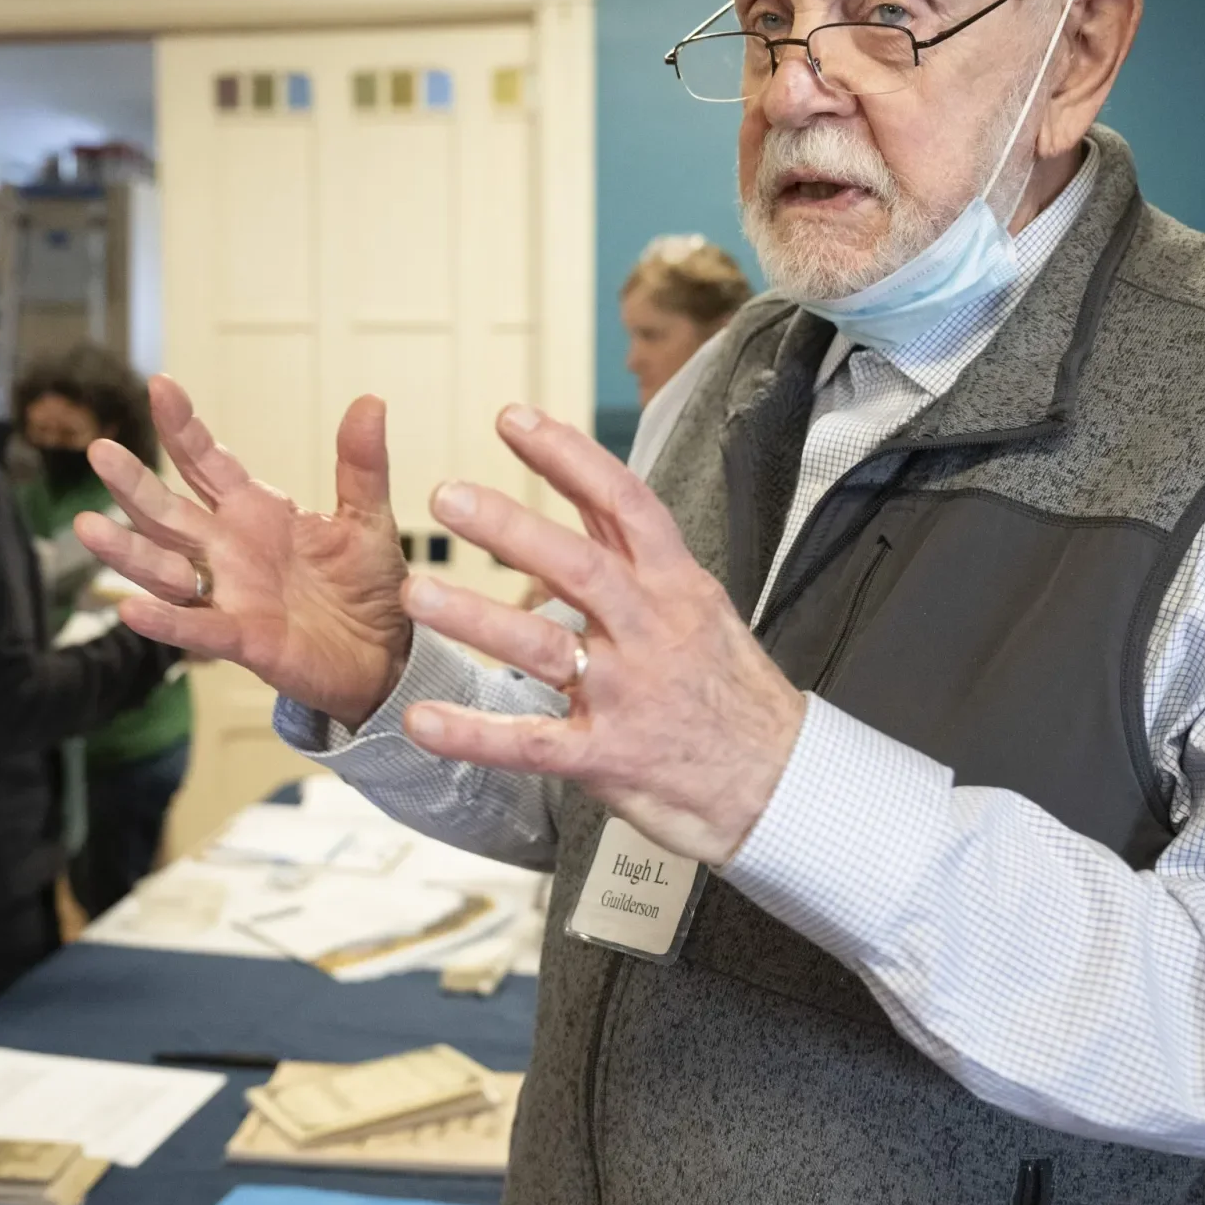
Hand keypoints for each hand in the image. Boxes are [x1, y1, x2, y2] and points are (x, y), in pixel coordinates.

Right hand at [74, 377, 411, 729]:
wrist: (386, 654)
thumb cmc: (368, 585)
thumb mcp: (367, 518)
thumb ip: (361, 464)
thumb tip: (370, 401)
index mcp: (255, 512)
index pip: (206, 462)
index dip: (183, 427)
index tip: (160, 385)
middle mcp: (229, 549)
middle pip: (168, 512)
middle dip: (133, 484)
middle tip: (99, 451)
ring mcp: (229, 595)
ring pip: (164, 569)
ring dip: (127, 550)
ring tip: (87, 526)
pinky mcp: (243, 641)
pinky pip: (197, 629)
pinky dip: (166, 621)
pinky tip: (132, 610)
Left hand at [400, 404, 807, 865]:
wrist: (785, 783)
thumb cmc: (735, 694)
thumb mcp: (703, 607)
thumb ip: (641, 556)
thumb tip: (592, 494)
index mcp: (676, 587)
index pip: (622, 504)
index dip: (568, 457)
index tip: (512, 420)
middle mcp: (651, 631)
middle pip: (576, 564)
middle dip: (509, 527)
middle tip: (447, 497)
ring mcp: (628, 694)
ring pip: (545, 647)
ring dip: (478, 618)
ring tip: (419, 594)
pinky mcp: (608, 755)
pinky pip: (530, 743)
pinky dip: (474, 734)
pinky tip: (422, 722)